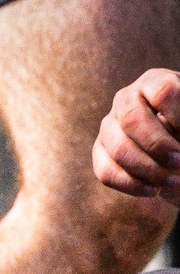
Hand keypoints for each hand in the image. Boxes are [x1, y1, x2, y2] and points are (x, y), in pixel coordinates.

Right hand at [93, 68, 179, 205]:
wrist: (177, 151)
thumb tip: (177, 137)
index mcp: (155, 82)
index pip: (162, 91)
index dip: (179, 115)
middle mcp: (126, 99)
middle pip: (132, 119)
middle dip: (159, 145)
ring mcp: (109, 126)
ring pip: (119, 148)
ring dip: (149, 169)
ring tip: (174, 180)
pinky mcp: (100, 152)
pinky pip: (106, 172)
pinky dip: (133, 185)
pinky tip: (155, 190)